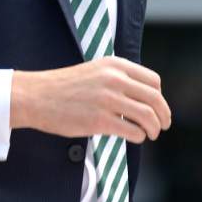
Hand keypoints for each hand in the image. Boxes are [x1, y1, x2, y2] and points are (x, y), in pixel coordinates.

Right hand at [10, 56, 170, 142]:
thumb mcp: (96, 70)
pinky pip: (133, 131)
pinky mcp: (100, 120)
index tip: (157, 107)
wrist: (38, 95)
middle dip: (164, 115)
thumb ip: (119, 78)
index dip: (159, 97)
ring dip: (154, 128)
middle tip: (163, 125)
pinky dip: (139, 137)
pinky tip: (134, 137)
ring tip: (151, 134)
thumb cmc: (66, 86)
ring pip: (148, 116)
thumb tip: (144, 96)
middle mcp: (114, 79)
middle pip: (155, 99)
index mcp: (115, 65)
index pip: (153, 81)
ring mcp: (108, 99)